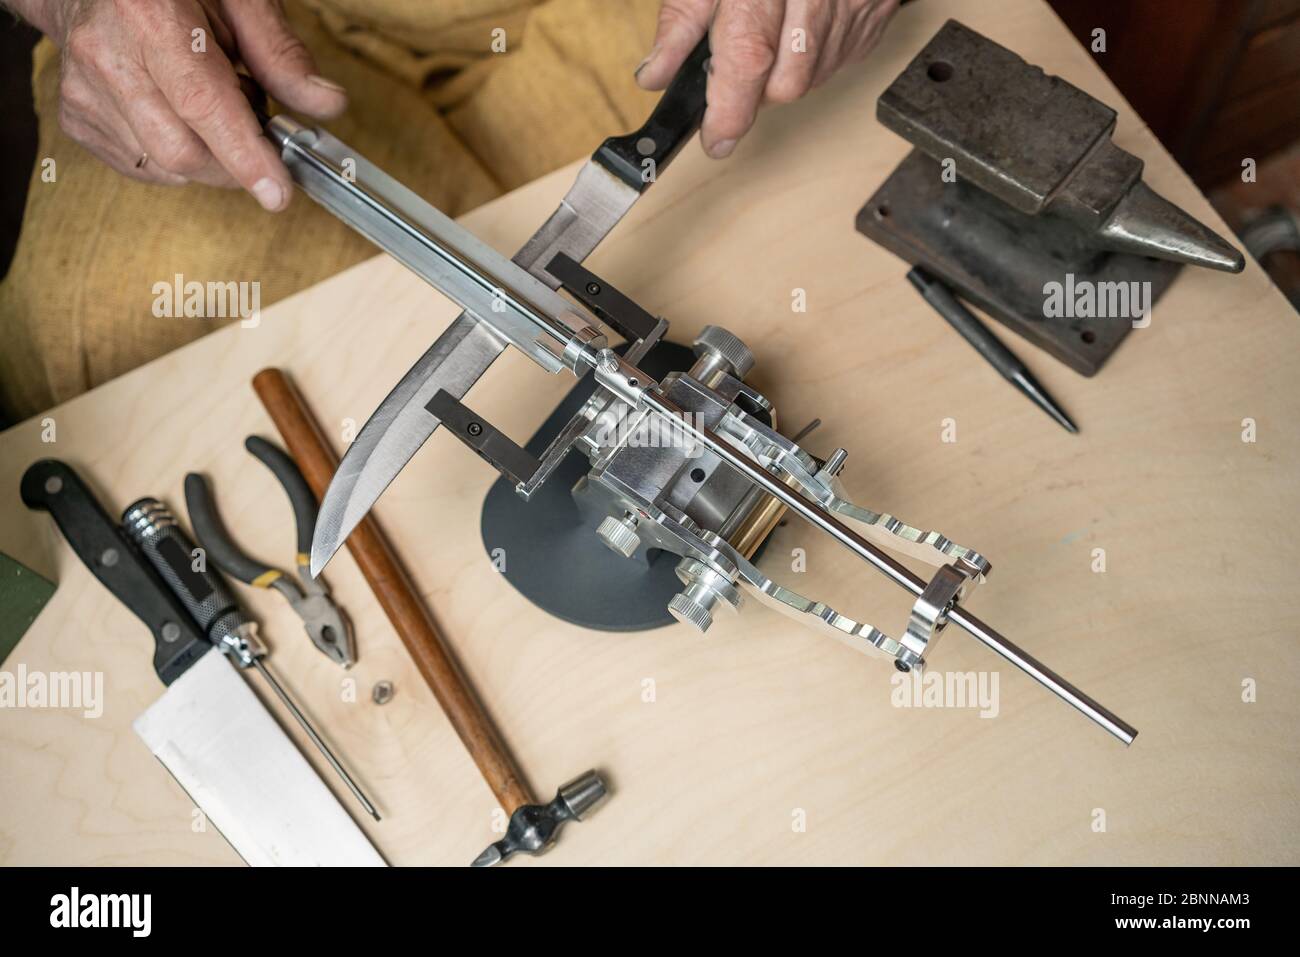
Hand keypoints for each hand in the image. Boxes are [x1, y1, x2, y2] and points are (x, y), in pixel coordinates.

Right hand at [13, 0, 346, 209]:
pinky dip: (176, 158)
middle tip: (257, 132)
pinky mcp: (76, 117)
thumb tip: (326, 106)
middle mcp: (106, 56)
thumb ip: (280, 54)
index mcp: (147, 17)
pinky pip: (142, 166)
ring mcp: (84, 90)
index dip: (245, 157)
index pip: (202, 105)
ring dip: (207, 156)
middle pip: (181, 151)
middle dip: (234, 164)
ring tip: (212, 106)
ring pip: (163, 166)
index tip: (278, 193)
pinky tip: (180, 117)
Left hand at [638, 0, 898, 158]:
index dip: (727, 114)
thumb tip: (656, 74)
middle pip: (787, 84)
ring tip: (773, 31)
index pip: (746, 65)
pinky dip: (819, 55)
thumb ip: (682, 19)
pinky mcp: (877, 9)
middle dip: (758, 89)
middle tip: (739, 62)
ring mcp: (855, 4)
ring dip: (787, 72)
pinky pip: (846, 56)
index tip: (714, 140)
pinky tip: (804, 26)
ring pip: (817, 76)